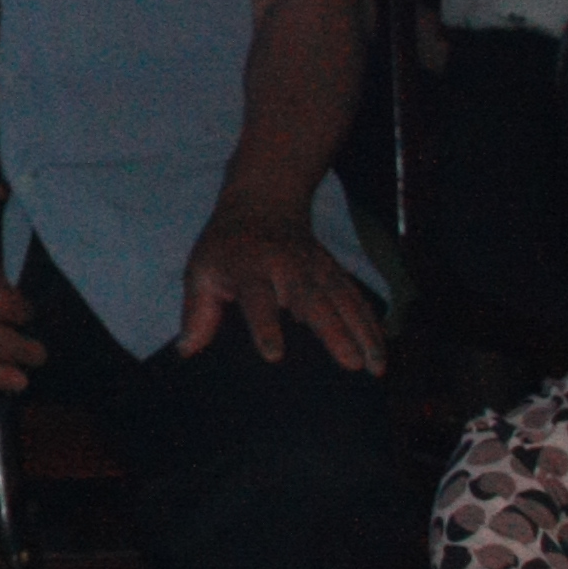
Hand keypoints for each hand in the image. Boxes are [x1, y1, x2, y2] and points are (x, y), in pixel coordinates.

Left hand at [176, 205, 384, 369]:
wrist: (264, 201)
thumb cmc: (225, 246)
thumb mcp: (200, 270)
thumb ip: (196, 312)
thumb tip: (186, 351)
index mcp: (249, 268)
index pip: (257, 298)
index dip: (265, 325)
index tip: (274, 354)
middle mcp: (287, 268)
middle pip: (313, 300)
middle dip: (333, 332)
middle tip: (349, 364)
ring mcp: (316, 268)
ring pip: (343, 301)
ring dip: (362, 333)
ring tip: (376, 367)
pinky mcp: (334, 272)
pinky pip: (356, 299)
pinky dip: (371, 323)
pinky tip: (381, 351)